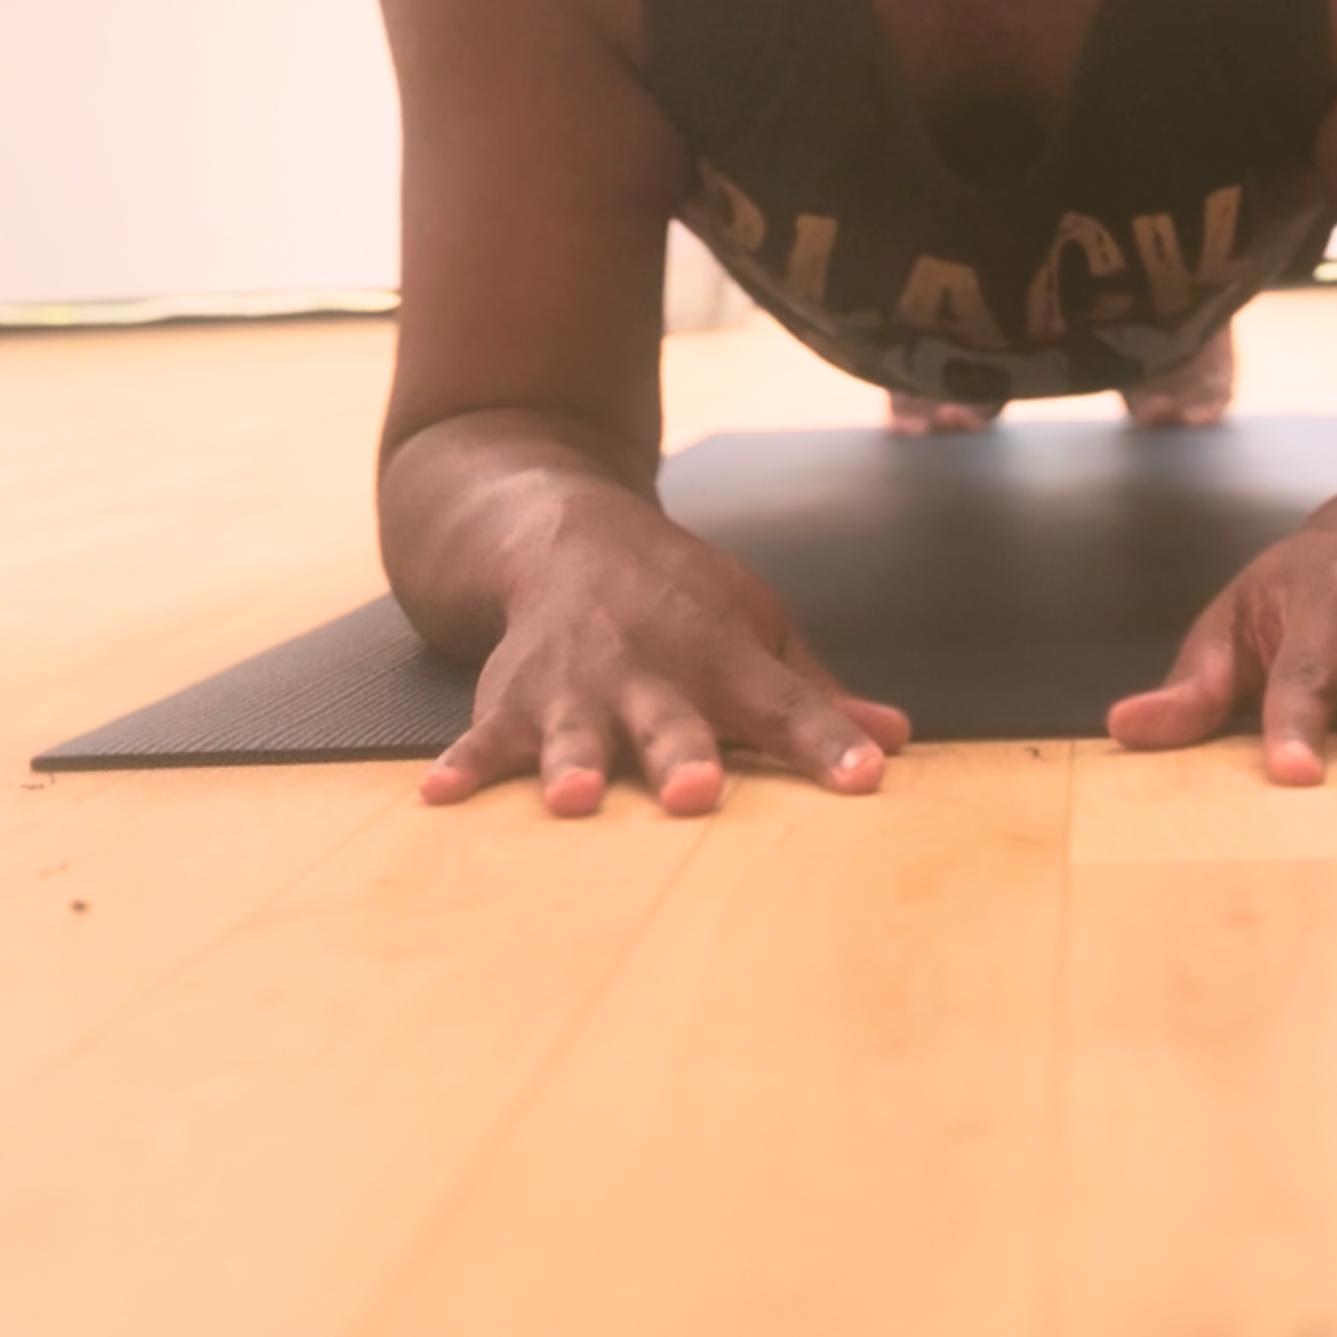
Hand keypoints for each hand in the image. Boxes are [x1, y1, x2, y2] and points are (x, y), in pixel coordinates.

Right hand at [418, 484, 909, 818]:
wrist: (571, 536)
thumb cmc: (681, 601)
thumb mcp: (759, 629)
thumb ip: (816, 695)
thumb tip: (898, 739)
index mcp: (723, 658)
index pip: (787, 706)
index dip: (827, 742)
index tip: (866, 778)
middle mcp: (651, 672)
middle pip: (674, 722)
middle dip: (683, 756)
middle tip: (696, 792)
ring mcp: (578, 686)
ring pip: (578, 732)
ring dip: (574, 763)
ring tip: (571, 800)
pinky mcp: (514, 698)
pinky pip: (484, 737)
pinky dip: (462, 766)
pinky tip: (438, 798)